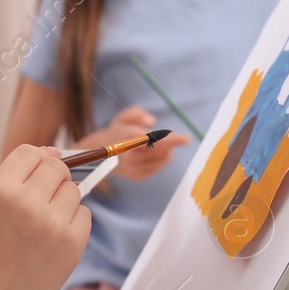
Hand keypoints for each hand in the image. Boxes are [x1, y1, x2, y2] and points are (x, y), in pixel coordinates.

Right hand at [0, 145, 89, 289]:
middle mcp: (28, 202)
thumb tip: (51, 152)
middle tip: (43, 195)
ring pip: (73, 190)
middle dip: (52, 176)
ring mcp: (53, 223)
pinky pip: (84, 215)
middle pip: (56, 167)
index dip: (36, 157)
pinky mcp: (72, 243)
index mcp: (0, 190)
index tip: (39, 165)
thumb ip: (12, 179)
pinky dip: (73, 222)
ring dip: (63, 200)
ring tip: (43, 222)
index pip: (29, 152)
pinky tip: (54, 238)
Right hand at [76, 107, 191, 182]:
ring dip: (166, 151)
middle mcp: (130, 156)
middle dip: (169, 143)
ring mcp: (134, 169)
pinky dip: (159, 159)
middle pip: (161, 152)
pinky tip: (149, 154)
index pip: (153, 140)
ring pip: (162, 161)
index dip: (171, 139)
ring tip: (155, 144)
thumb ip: (137, 113)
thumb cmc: (117, 131)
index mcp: (127, 139)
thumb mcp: (123, 117)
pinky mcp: (137, 177)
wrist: (101, 154)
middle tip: (166, 135)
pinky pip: (158, 168)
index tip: (187, 139)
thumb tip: (152, 121)